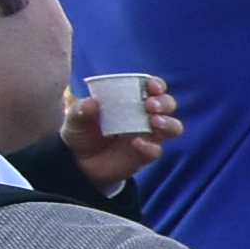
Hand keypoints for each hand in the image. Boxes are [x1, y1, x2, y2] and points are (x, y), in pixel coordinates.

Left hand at [59, 79, 181, 189]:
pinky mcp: (145, 155)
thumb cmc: (82, 134)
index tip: (152, 86)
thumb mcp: (76, 120)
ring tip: (154, 122)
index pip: (152, 88)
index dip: (157, 84)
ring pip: (173, 127)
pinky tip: (136, 143)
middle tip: (150, 105)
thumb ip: (80, 110)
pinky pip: (156, 150)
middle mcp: (145, 116)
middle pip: (168, 105)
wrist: (79, 164)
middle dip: (164, 102)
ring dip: (168, 123)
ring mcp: (148, 136)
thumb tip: (90, 102)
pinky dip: (150, 146)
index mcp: (131, 100)